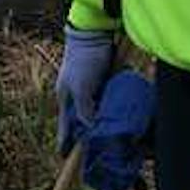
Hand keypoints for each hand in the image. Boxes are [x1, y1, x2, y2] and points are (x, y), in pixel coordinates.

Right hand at [54, 25, 113, 152]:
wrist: (96, 32)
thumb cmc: (83, 59)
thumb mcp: (81, 88)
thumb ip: (85, 110)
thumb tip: (91, 129)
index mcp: (66, 97)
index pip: (65, 125)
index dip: (65, 140)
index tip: (65, 157)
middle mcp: (78, 94)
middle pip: (84, 119)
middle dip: (91, 131)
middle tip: (100, 146)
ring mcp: (91, 87)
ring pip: (98, 109)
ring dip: (106, 117)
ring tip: (116, 132)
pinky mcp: (105, 79)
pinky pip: (110, 96)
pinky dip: (115, 103)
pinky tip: (124, 110)